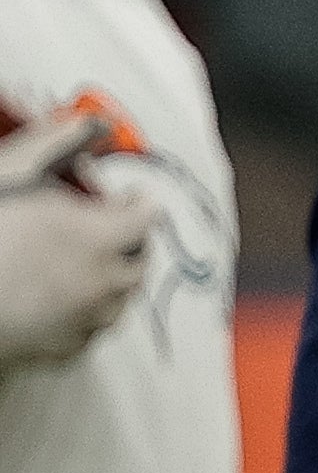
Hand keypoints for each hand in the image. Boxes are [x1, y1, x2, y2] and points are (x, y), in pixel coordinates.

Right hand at [0, 141, 154, 369]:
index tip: (127, 195)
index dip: (136, 200)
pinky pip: (91, 331)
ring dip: (112, 277)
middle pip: (140, 259)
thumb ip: (58, 141)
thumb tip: (92, 123)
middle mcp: (103, 283)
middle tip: (108, 225)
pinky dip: (87, 313)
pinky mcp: (60, 349)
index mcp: (102, 238)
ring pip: (120, 299)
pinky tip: (63, 298)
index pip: (147, 216)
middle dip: (130, 239)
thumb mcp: (14, 169)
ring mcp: (84, 321)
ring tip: (86, 260)